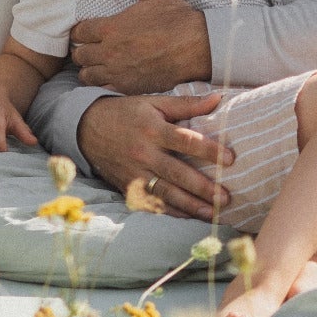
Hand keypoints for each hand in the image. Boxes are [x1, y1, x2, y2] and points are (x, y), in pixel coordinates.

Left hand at [69, 0, 213, 94]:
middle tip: (92, 49)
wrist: (198, 47)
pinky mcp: (129, 87)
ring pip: (88, 75)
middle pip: (79, 55)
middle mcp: (109, 52)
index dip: (80, 32)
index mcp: (110, 28)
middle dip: (83, 51)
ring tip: (99, 65)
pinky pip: (104, 89)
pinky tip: (113, 78)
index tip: (86, 32)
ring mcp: (118, 72)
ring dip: (90, 69)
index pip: (79, 32)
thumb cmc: (178, 20)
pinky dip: (104, 84)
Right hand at [77, 90, 231, 219]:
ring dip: (191, 206)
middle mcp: (144, 153)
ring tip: (215, 213)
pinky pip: (152, 203)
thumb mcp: (154, 102)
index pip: (186, 141)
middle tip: (227, 198)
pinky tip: (190, 217)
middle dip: (204, 188)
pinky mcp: (128, 187)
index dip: (209, 151)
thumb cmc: (126, 113)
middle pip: (178, 174)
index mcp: (153, 129)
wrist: (85, 128)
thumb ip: (187, 104)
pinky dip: (172, 212)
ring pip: (167, 193)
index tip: (231, 160)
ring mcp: (135, 173)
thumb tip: (219, 98)